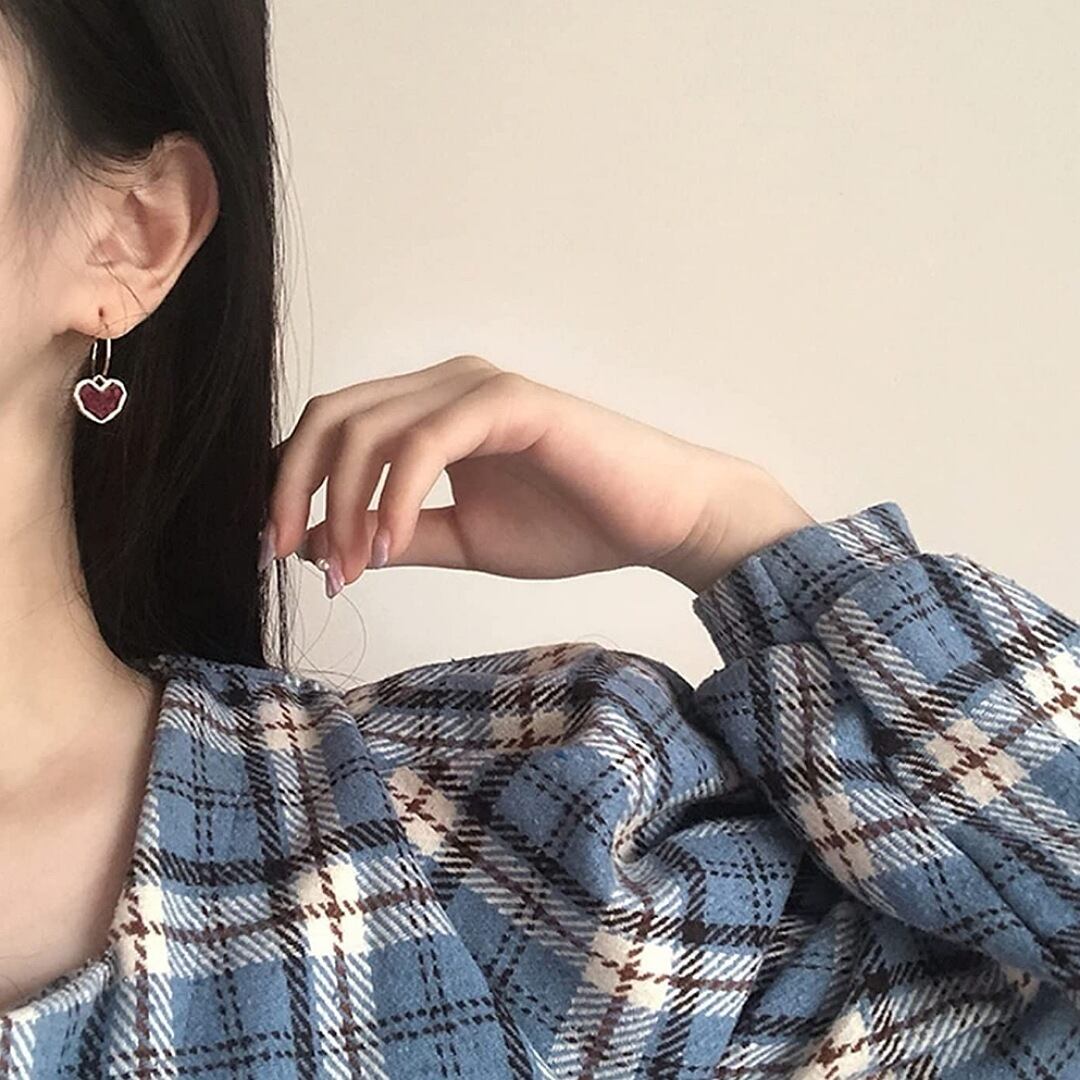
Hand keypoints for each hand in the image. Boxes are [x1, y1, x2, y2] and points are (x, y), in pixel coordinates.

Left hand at [263, 355, 815, 594]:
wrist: (657, 521)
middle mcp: (444, 385)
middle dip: (293, 489)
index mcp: (428, 411)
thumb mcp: (462, 540)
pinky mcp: (509, 402)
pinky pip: (425, 441)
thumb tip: (315, 543)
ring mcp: (477, 386)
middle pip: (332, 417)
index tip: (276, 550)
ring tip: (349, 569)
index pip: (332, 429)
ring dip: (343, 503)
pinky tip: (387, 546)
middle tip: (286, 557)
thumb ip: (395, 534)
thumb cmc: (572, 524)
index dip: (289, 483)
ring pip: (369, 428)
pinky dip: (394, 495)